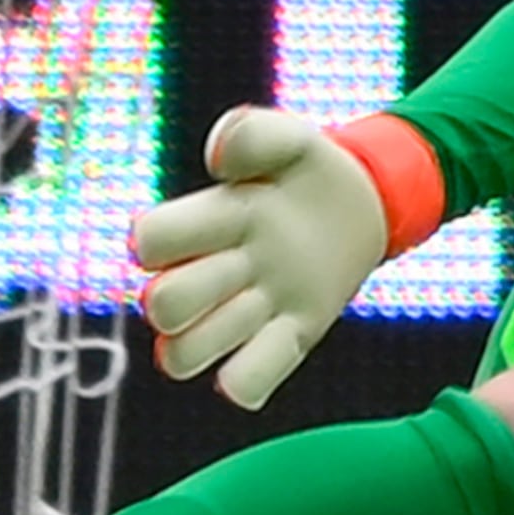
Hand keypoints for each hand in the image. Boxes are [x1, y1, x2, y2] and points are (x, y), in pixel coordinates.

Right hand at [130, 107, 390, 409]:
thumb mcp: (290, 139)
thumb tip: (217, 157)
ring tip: (255, 303)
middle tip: (232, 267)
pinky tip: (282, 335)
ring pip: (184, 356)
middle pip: (163, 307)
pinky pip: (247, 381)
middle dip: (182, 296)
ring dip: (212, 338)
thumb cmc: (308, 170)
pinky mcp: (289, 338)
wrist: (363, 202)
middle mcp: (216, 272)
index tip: (215, 216)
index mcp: (208, 220)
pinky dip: (250, 378)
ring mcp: (249, 310)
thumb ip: (253, 133)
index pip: (150, 241)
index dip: (160, 238)